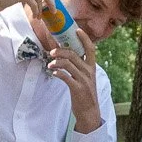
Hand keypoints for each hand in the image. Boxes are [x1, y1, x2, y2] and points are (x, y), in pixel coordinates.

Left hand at [34, 17, 101, 131]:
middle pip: (74, 55)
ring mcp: (84, 80)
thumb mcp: (86, 78)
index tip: (77, 30)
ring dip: (57, 62)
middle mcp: (89, 72)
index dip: (84, 38)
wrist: (89, 112)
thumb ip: (79, 67)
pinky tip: (53, 74)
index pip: (91, 49)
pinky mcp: (77, 89)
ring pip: (68, 65)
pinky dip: (58, 74)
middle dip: (61, 51)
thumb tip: (66, 56)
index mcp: (91, 67)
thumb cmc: (85, 93)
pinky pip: (66, 77)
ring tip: (50, 64)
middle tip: (51, 52)